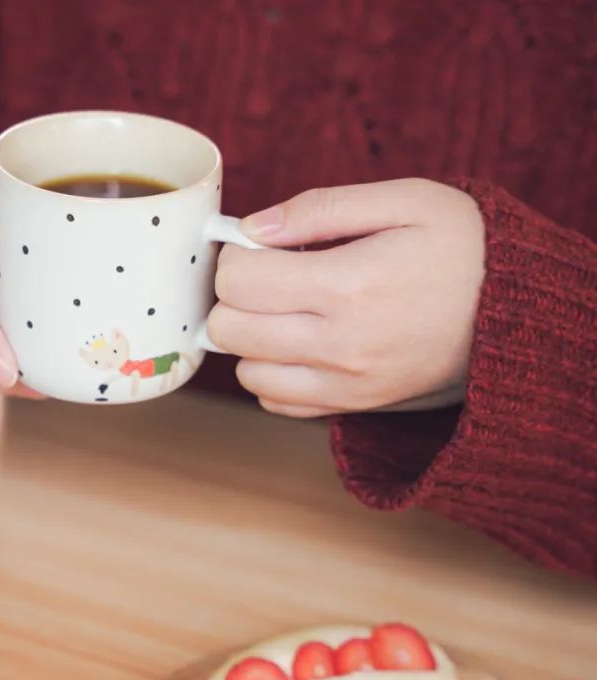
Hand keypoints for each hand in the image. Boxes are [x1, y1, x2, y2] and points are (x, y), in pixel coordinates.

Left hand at [208, 178, 484, 417]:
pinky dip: (273, 373)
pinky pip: (276, 402)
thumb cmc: (464, 246)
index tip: (258, 246)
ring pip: (246, 371)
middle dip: (236, 296)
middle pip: (230, 329)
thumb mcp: (405, 201)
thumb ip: (319, 208)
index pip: (239, 280)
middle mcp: (341, 343)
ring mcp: (347, 383)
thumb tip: (252, 228)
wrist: (522, 311)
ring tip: (285, 310)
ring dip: (251, 338)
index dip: (236, 256)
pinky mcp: (355, 405)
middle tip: (267, 276)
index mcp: (349, 284)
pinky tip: (299, 343)